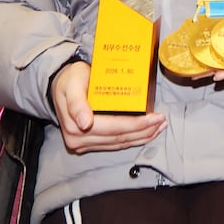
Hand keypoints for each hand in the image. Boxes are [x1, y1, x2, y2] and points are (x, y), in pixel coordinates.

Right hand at [51, 60, 166, 153]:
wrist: (60, 85)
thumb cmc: (70, 80)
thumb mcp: (72, 83)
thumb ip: (77, 102)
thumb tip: (84, 123)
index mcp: (75, 126)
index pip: (113, 128)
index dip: (136, 125)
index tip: (155, 118)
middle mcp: (79, 140)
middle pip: (119, 138)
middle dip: (144, 131)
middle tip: (162, 121)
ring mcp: (84, 144)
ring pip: (119, 143)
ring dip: (141, 137)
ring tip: (159, 127)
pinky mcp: (91, 143)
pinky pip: (115, 143)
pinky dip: (132, 138)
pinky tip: (145, 133)